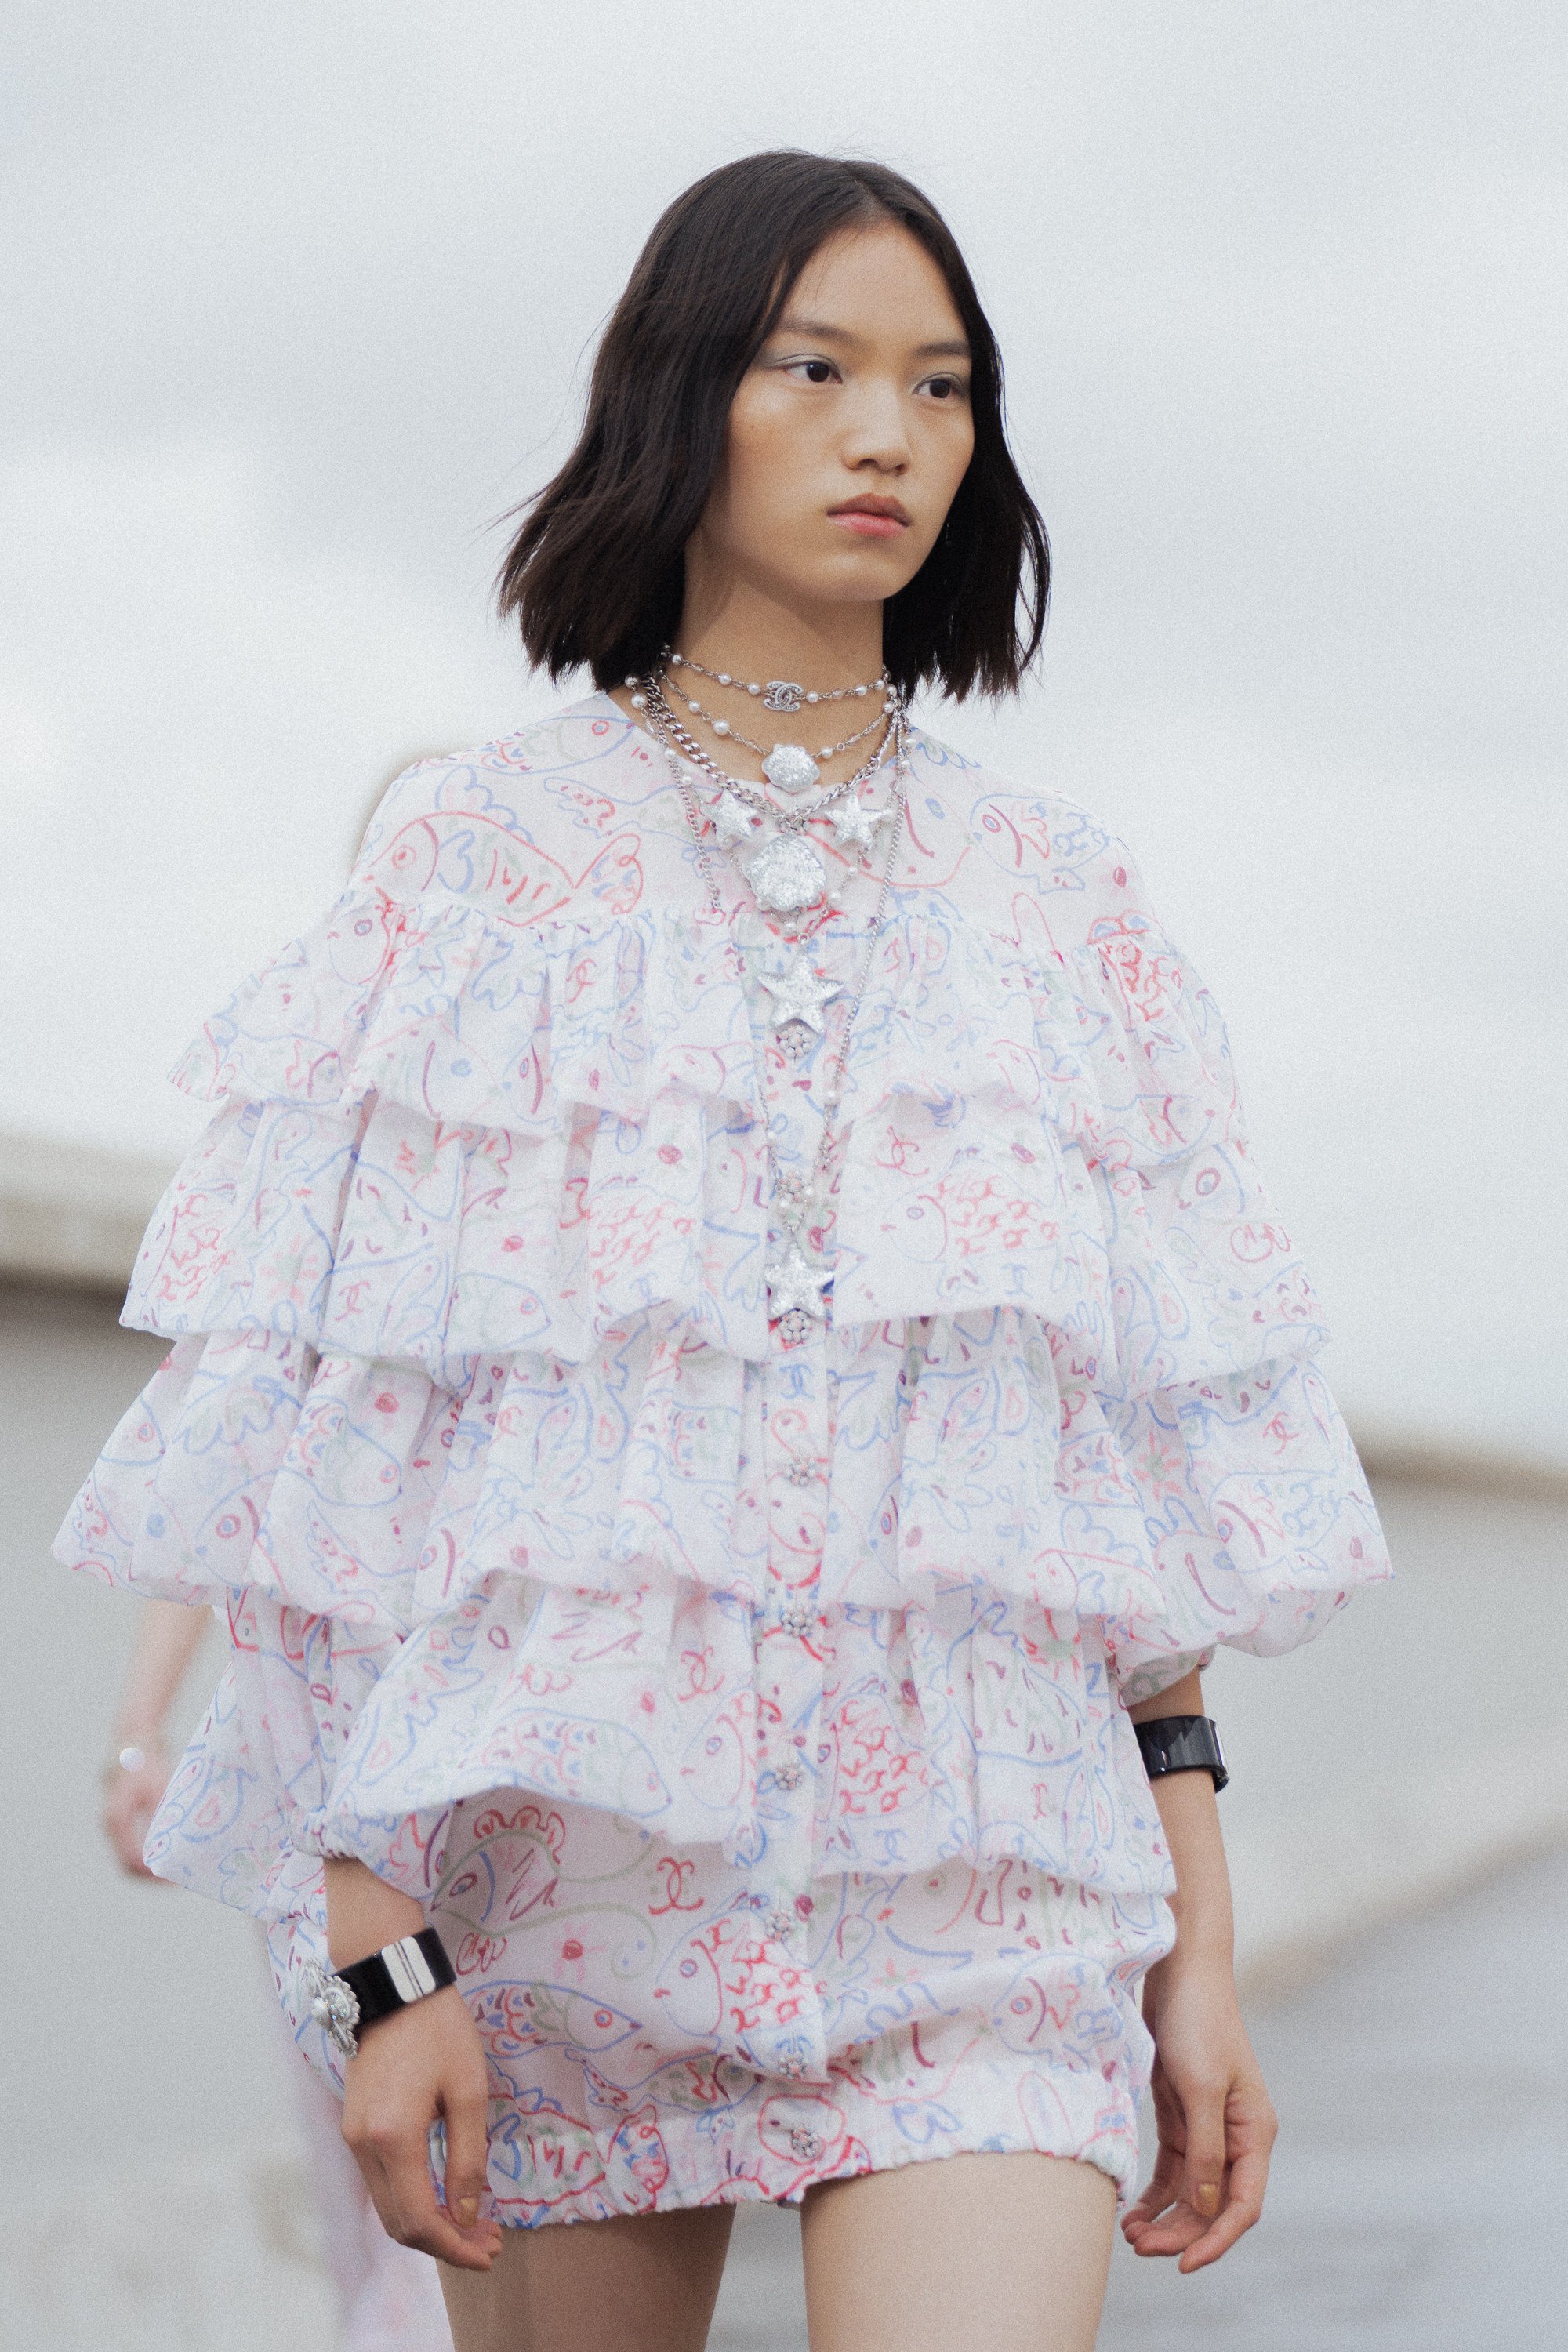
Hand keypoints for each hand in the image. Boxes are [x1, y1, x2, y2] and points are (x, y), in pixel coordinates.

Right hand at [101, 1749, 172, 1878]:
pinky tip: (168, 1854)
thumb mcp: (157, 1789)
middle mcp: (112, 1825)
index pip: (131, 1861)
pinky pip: (132, 1846)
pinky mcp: (122, 1819)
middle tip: (177, 1881)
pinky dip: (148, 1854)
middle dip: (151, 1877)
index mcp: (117, 1820)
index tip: (174, 1880)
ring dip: (150, 1868)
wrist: (134, 1740)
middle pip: (128, 1865)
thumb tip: (169, 1846)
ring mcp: (114, 1823)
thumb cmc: (146, 1763)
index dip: (152, 1875)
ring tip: (176, 1872)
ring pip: (129, 1857)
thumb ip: (160, 1818)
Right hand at [340, 1984, 503, 2271]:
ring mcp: (353, 2138)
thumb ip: (468, 2159)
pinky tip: (444, 2195)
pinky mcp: (354, 2128)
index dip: (454, 2247)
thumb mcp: (469, 2092)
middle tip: (488, 2242)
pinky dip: (413, 2199)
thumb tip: (465, 2215)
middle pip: (399, 2224)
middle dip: (444, 2243)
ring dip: (429, 2223)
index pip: (419, 2221)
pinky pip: (382, 2183)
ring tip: (474, 2223)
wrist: (396, 1987)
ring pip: (388, 2207)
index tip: (489, 2253)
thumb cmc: (439, 2031)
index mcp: (393, 2138)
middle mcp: (363, 2146)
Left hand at [1122, 1951, 1276, 2271]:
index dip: (1216, 2240)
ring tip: (1130, 2236)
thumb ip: (1206, 2149)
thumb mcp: (1202, 2087)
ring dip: (1165, 2217)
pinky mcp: (1181, 2115)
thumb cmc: (1198, 2022)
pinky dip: (1155, 2193)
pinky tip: (1133, 2211)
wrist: (1179, 1971)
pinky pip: (1172, 2169)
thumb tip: (1206, 2206)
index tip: (1183, 2264)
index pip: (1242, 2204)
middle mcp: (1235, 2136)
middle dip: (1181, 2232)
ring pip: (1191, 2192)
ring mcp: (1208, 2127)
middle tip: (1139, 2248)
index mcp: (1254, 2132)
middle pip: (1213, 2205)